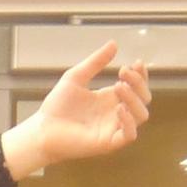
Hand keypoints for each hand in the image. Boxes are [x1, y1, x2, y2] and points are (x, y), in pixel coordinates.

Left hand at [0, 43, 151, 177]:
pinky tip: (118, 108)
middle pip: (143, 99)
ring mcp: (114, 129)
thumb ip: (95, 62)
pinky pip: (129, 135)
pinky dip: (129, 121)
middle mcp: (116, 113)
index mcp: (111, 98)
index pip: (137, 87)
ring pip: (141, 116)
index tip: (136, 63)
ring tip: (119, 86)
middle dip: (139, 83)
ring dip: (135, 99)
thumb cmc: (57, 106)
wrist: (42, 129)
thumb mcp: (76, 77)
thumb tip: (114, 43)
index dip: (141, 75)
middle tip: (123, 72)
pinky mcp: (108, 143)